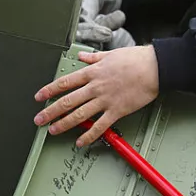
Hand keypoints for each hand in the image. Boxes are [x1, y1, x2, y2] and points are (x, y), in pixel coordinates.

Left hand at [34, 45, 158, 146]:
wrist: (155, 67)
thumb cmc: (136, 59)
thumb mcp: (111, 54)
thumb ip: (94, 57)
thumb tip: (81, 56)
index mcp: (93, 72)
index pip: (66, 82)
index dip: (50, 90)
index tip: (40, 97)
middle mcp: (96, 87)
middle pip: (67, 101)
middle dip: (50, 112)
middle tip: (39, 119)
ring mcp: (105, 100)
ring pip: (79, 114)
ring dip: (64, 124)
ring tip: (53, 130)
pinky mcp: (117, 110)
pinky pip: (100, 126)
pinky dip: (89, 135)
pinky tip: (81, 141)